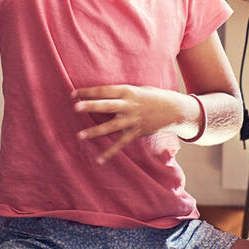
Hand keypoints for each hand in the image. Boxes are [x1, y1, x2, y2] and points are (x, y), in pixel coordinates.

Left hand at [72, 84, 189, 162]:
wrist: (175, 110)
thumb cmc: (153, 96)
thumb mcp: (137, 89)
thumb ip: (121, 93)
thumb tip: (102, 96)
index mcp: (128, 91)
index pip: (104, 90)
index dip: (88, 92)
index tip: (73, 94)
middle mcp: (129, 106)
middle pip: (107, 106)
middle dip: (91, 106)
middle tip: (76, 107)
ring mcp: (133, 120)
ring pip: (111, 126)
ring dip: (95, 131)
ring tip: (80, 135)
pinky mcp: (136, 132)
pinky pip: (121, 144)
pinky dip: (110, 152)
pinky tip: (99, 160)